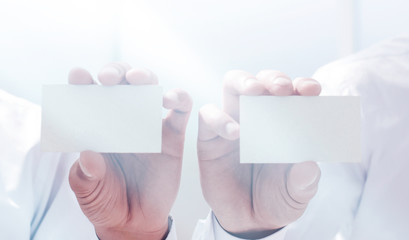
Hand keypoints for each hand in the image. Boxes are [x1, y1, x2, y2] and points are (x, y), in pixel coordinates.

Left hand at [68, 63, 191, 239]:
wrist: (134, 222)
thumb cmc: (105, 202)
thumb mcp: (87, 191)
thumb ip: (85, 174)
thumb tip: (88, 154)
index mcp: (98, 127)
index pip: (89, 97)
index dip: (83, 83)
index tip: (78, 76)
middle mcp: (123, 120)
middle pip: (122, 84)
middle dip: (115, 72)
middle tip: (108, 78)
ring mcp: (149, 125)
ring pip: (150, 88)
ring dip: (144, 76)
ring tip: (137, 79)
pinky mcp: (173, 136)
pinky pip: (181, 110)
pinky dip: (179, 98)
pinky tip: (169, 99)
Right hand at [197, 70, 321, 237]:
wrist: (249, 221)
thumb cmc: (277, 199)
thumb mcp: (297, 194)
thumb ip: (304, 181)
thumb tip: (308, 164)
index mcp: (286, 123)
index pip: (294, 94)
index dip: (303, 86)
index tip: (312, 90)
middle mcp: (259, 117)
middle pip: (262, 81)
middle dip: (273, 78)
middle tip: (282, 88)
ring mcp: (233, 123)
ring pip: (232, 86)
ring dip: (244, 82)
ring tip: (255, 91)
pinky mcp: (210, 137)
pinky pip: (208, 115)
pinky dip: (219, 117)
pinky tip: (235, 132)